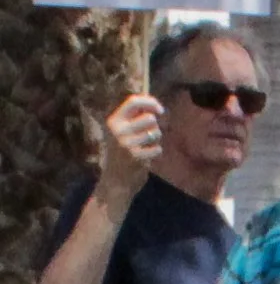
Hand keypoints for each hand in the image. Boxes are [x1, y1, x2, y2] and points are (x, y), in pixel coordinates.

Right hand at [98, 94, 164, 210]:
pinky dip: (156, 152)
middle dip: (155, 127)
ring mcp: (127, 144)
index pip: (133, 101)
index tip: (160, 110)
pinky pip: (158, 148)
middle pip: (149, 118)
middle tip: (149, 137)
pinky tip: (147, 157)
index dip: (150, 102)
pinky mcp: (136, 157)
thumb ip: (133, 119)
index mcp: (114, 121)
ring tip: (147, 147)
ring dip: (156, 140)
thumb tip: (153, 106)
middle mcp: (119, 130)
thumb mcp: (121, 133)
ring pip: (155, 132)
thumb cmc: (121, 155)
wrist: (115, 182)